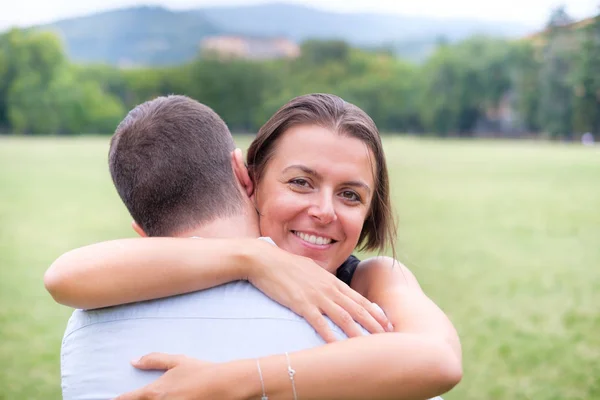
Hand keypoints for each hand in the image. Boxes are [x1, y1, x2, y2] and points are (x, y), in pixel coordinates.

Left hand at [114, 353, 243, 399]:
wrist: (224, 384)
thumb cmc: (200, 371)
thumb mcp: (177, 361)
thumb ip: (154, 360)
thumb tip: (134, 361)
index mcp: (155, 392)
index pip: (128, 399)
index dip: (119, 399)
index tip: (114, 398)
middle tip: (139, 396)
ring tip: (159, 396)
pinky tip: (170, 399)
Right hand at [248, 242, 392, 341]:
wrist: (265, 260)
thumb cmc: (285, 265)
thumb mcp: (310, 270)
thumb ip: (323, 280)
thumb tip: (331, 288)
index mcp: (331, 280)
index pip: (358, 298)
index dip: (374, 311)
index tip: (387, 322)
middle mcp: (328, 288)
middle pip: (356, 309)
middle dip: (374, 324)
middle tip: (388, 336)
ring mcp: (316, 296)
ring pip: (343, 317)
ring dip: (358, 333)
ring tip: (370, 345)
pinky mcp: (301, 303)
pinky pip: (319, 322)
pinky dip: (330, 335)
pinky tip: (338, 346)